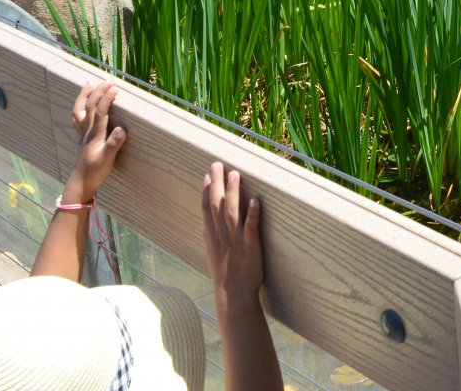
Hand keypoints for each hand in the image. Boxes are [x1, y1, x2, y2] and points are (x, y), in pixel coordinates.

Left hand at [65, 81, 126, 204]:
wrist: (82, 181)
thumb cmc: (96, 170)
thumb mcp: (108, 159)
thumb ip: (114, 144)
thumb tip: (122, 129)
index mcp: (95, 133)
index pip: (100, 111)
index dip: (107, 98)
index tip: (116, 88)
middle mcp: (87, 130)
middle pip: (90, 106)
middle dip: (99, 91)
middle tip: (108, 81)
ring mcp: (83, 132)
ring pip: (80, 110)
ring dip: (84, 95)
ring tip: (89, 84)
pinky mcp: (82, 136)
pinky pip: (78, 118)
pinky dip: (79, 107)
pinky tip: (82, 103)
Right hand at [203, 162, 265, 319]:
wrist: (232, 296)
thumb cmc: (226, 275)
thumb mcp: (215, 252)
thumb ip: (214, 234)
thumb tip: (211, 220)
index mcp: (211, 237)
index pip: (206, 210)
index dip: (206, 191)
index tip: (206, 174)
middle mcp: (221, 236)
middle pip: (216, 206)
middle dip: (216, 184)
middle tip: (216, 164)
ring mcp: (235, 241)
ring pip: (232, 212)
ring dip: (234, 193)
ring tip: (235, 174)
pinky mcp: (250, 248)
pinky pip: (250, 229)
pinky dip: (252, 215)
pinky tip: (255, 200)